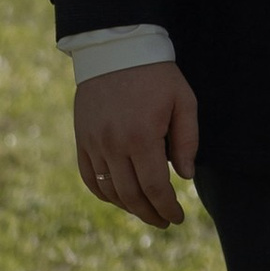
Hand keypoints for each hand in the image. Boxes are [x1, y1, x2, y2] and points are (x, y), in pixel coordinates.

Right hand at [72, 62, 201, 225]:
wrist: (117, 49)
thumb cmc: (156, 74)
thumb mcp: (184, 100)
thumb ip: (187, 140)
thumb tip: (185, 177)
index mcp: (142, 136)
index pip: (155, 187)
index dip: (167, 208)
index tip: (178, 217)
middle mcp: (113, 144)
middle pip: (130, 196)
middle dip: (150, 214)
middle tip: (164, 222)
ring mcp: (93, 143)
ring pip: (108, 191)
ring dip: (128, 207)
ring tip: (146, 211)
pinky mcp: (82, 138)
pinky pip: (88, 177)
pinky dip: (103, 193)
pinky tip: (119, 198)